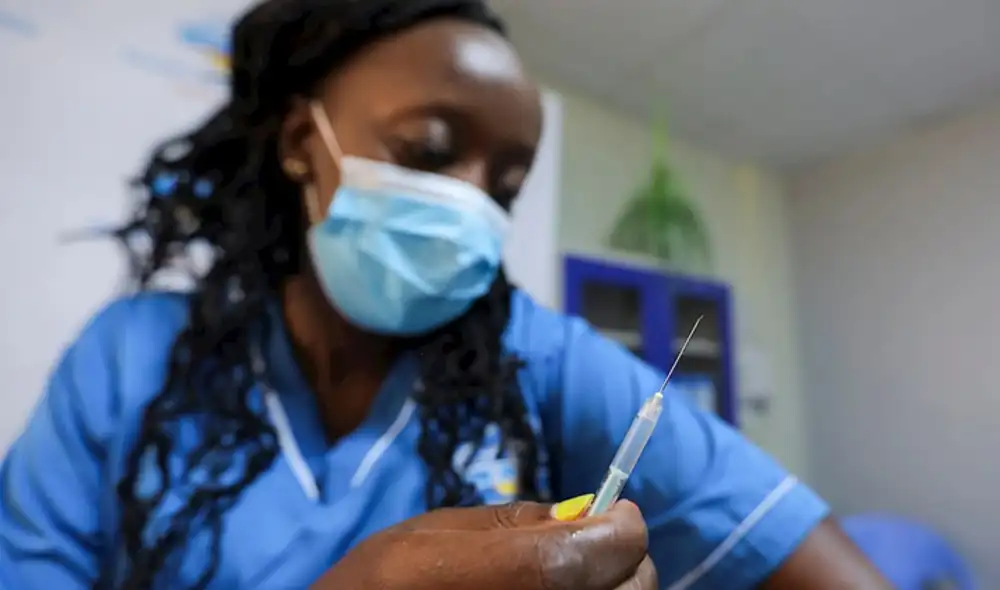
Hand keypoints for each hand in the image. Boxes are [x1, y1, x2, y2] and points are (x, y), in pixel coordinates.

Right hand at [312, 499, 656, 589]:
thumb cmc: (373, 587)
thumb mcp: (423, 537)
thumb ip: (506, 524)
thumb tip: (582, 513)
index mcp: (483, 579)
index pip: (590, 554)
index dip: (619, 529)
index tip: (618, 512)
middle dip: (625, 562)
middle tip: (601, 545)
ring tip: (583, 574)